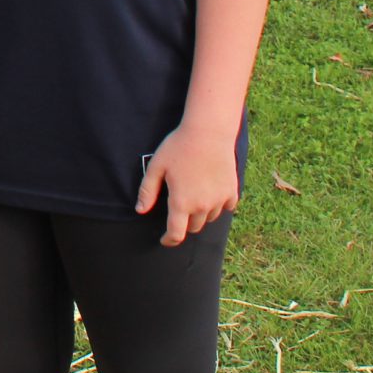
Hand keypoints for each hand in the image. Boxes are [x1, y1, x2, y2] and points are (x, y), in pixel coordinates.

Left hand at [136, 123, 239, 245]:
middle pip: (193, 227)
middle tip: (178, 209)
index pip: (176, 234)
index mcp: (181, 202)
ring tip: (194, 197)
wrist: (208, 132)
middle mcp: (202, 206)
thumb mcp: (156, 166)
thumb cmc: (179, 147)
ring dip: (201, 215)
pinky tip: (211, 193)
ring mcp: (219, 200)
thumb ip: (148, 191)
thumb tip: (140, 210)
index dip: (169, 240)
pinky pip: (226, 208)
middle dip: (184, 223)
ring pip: (209, 218)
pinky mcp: (232, 192)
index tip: (165, 240)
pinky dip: (218, 206)